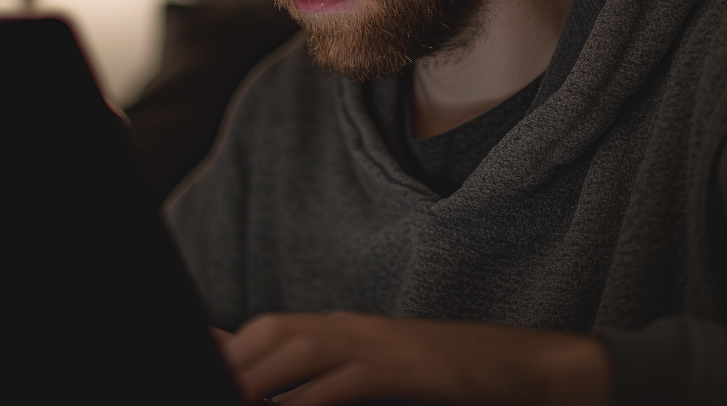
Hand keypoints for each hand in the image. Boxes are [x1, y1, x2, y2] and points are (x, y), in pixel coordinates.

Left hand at [214, 311, 611, 405]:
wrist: (523, 366)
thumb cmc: (449, 378)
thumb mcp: (384, 374)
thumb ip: (335, 380)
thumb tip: (294, 393)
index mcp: (346, 329)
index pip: (273, 329)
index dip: (232, 346)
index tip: (203, 357)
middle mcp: (355, 328)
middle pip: (276, 333)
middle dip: (236, 359)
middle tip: (205, 381)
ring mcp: (382, 345)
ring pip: (303, 350)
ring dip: (259, 375)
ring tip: (229, 394)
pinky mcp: (409, 369)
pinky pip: (349, 380)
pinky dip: (313, 398)